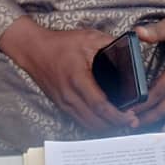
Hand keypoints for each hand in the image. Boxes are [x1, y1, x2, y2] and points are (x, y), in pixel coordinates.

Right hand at [0, 17, 137, 132]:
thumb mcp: (88, 38)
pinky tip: (104, 119)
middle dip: (115, 124)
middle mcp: (69, 95)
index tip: (131, 116)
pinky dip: (94, 123)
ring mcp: (64, 102)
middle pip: (95, 121)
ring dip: (105, 127)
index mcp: (78, 79)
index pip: (100, 105)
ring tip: (120, 121)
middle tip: (131, 121)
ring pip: (87, 124)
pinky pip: (79, 120)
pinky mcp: (61, 105)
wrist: (33, 50)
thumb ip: (109, 44)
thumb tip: (129, 51)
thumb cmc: (60, 44)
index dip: (117, 115)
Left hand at [132, 8, 164, 126]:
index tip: (129, 107)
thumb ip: (156, 31)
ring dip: (155, 115)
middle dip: (148, 116)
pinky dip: (163, 109)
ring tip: (136, 121)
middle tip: (128, 122)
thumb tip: (138, 33)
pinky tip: (152, 111)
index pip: (161, 89)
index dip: (145, 101)